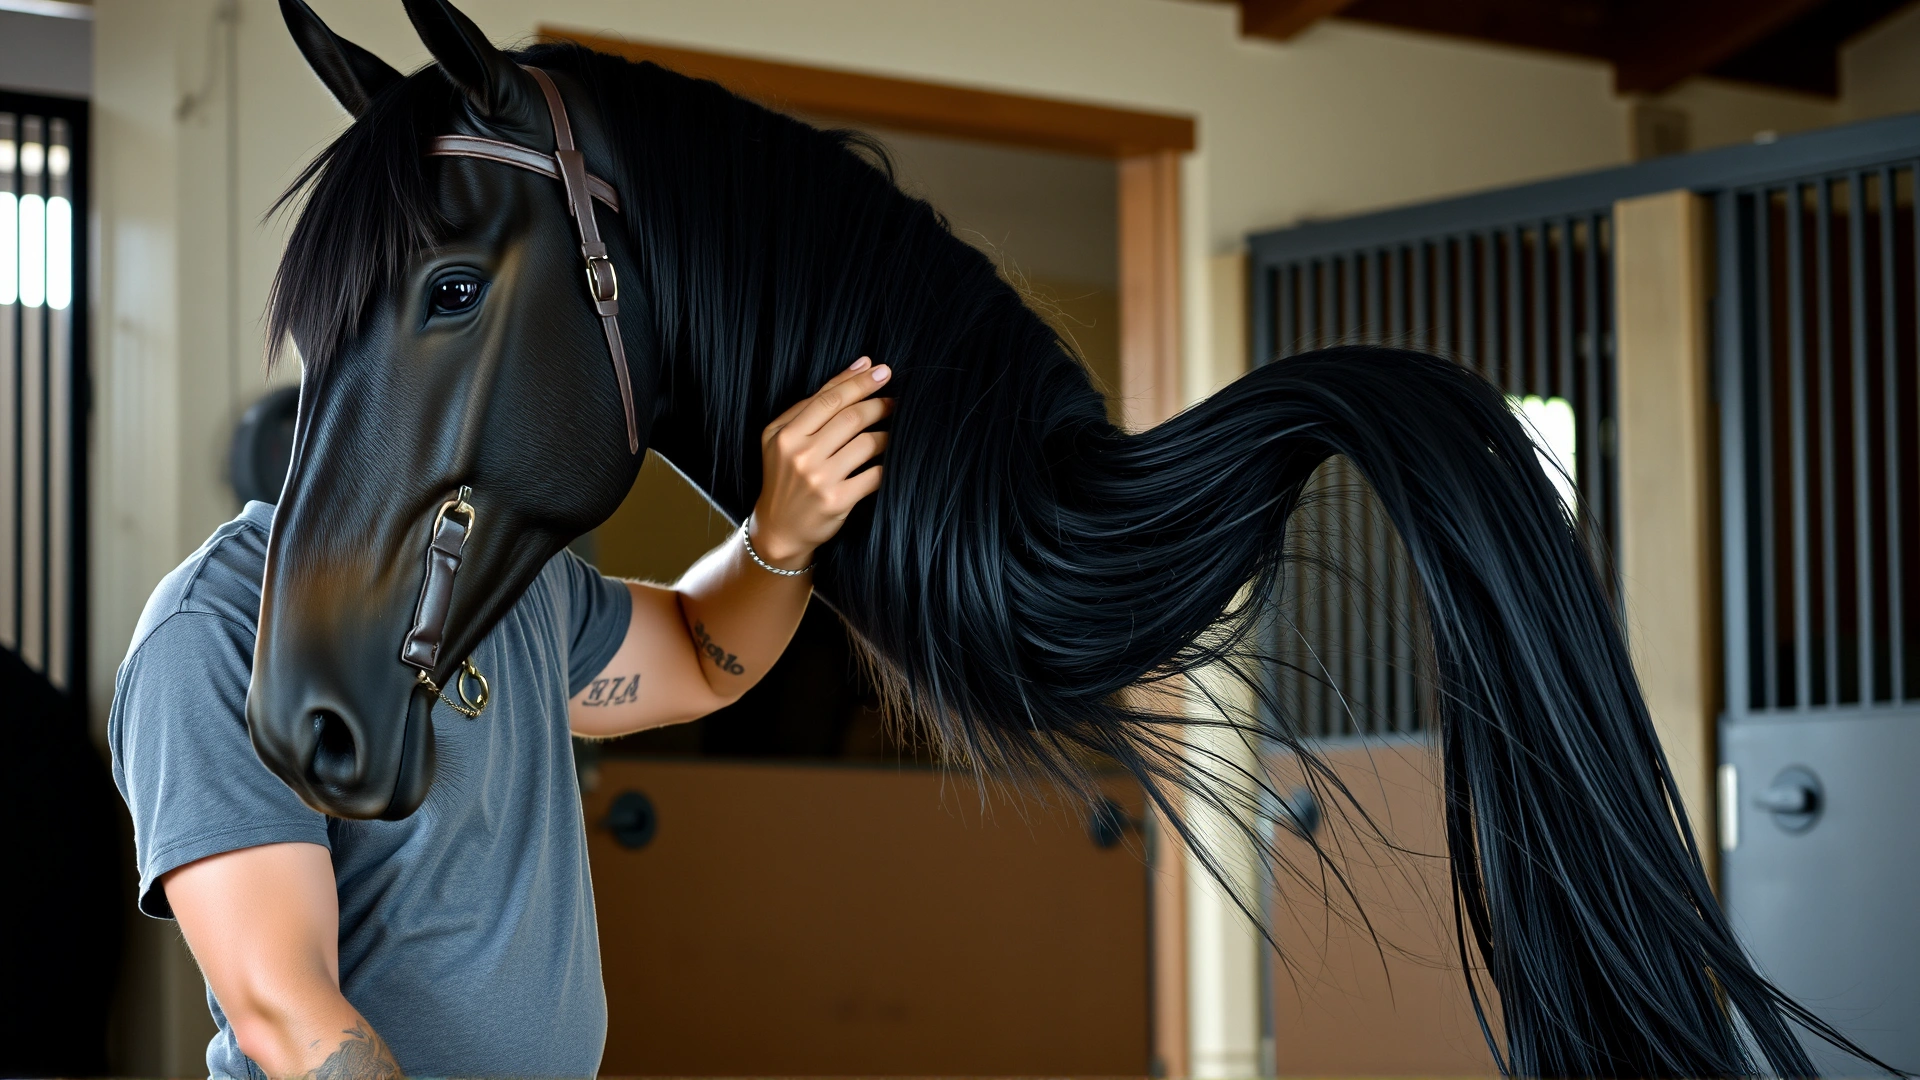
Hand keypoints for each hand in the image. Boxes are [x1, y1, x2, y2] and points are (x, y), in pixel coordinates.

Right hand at [752, 357, 892, 566]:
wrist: (779, 529)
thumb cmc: (785, 475)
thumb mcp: (784, 436)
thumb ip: (817, 401)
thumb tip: (861, 364)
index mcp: (785, 434)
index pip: (829, 399)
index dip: (859, 382)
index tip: (882, 371)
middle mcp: (799, 455)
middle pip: (851, 418)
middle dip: (879, 405)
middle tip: (894, 402)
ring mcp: (818, 480)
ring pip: (866, 444)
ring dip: (886, 435)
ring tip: (891, 433)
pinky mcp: (837, 501)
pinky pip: (874, 475)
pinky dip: (887, 464)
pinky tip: (889, 460)